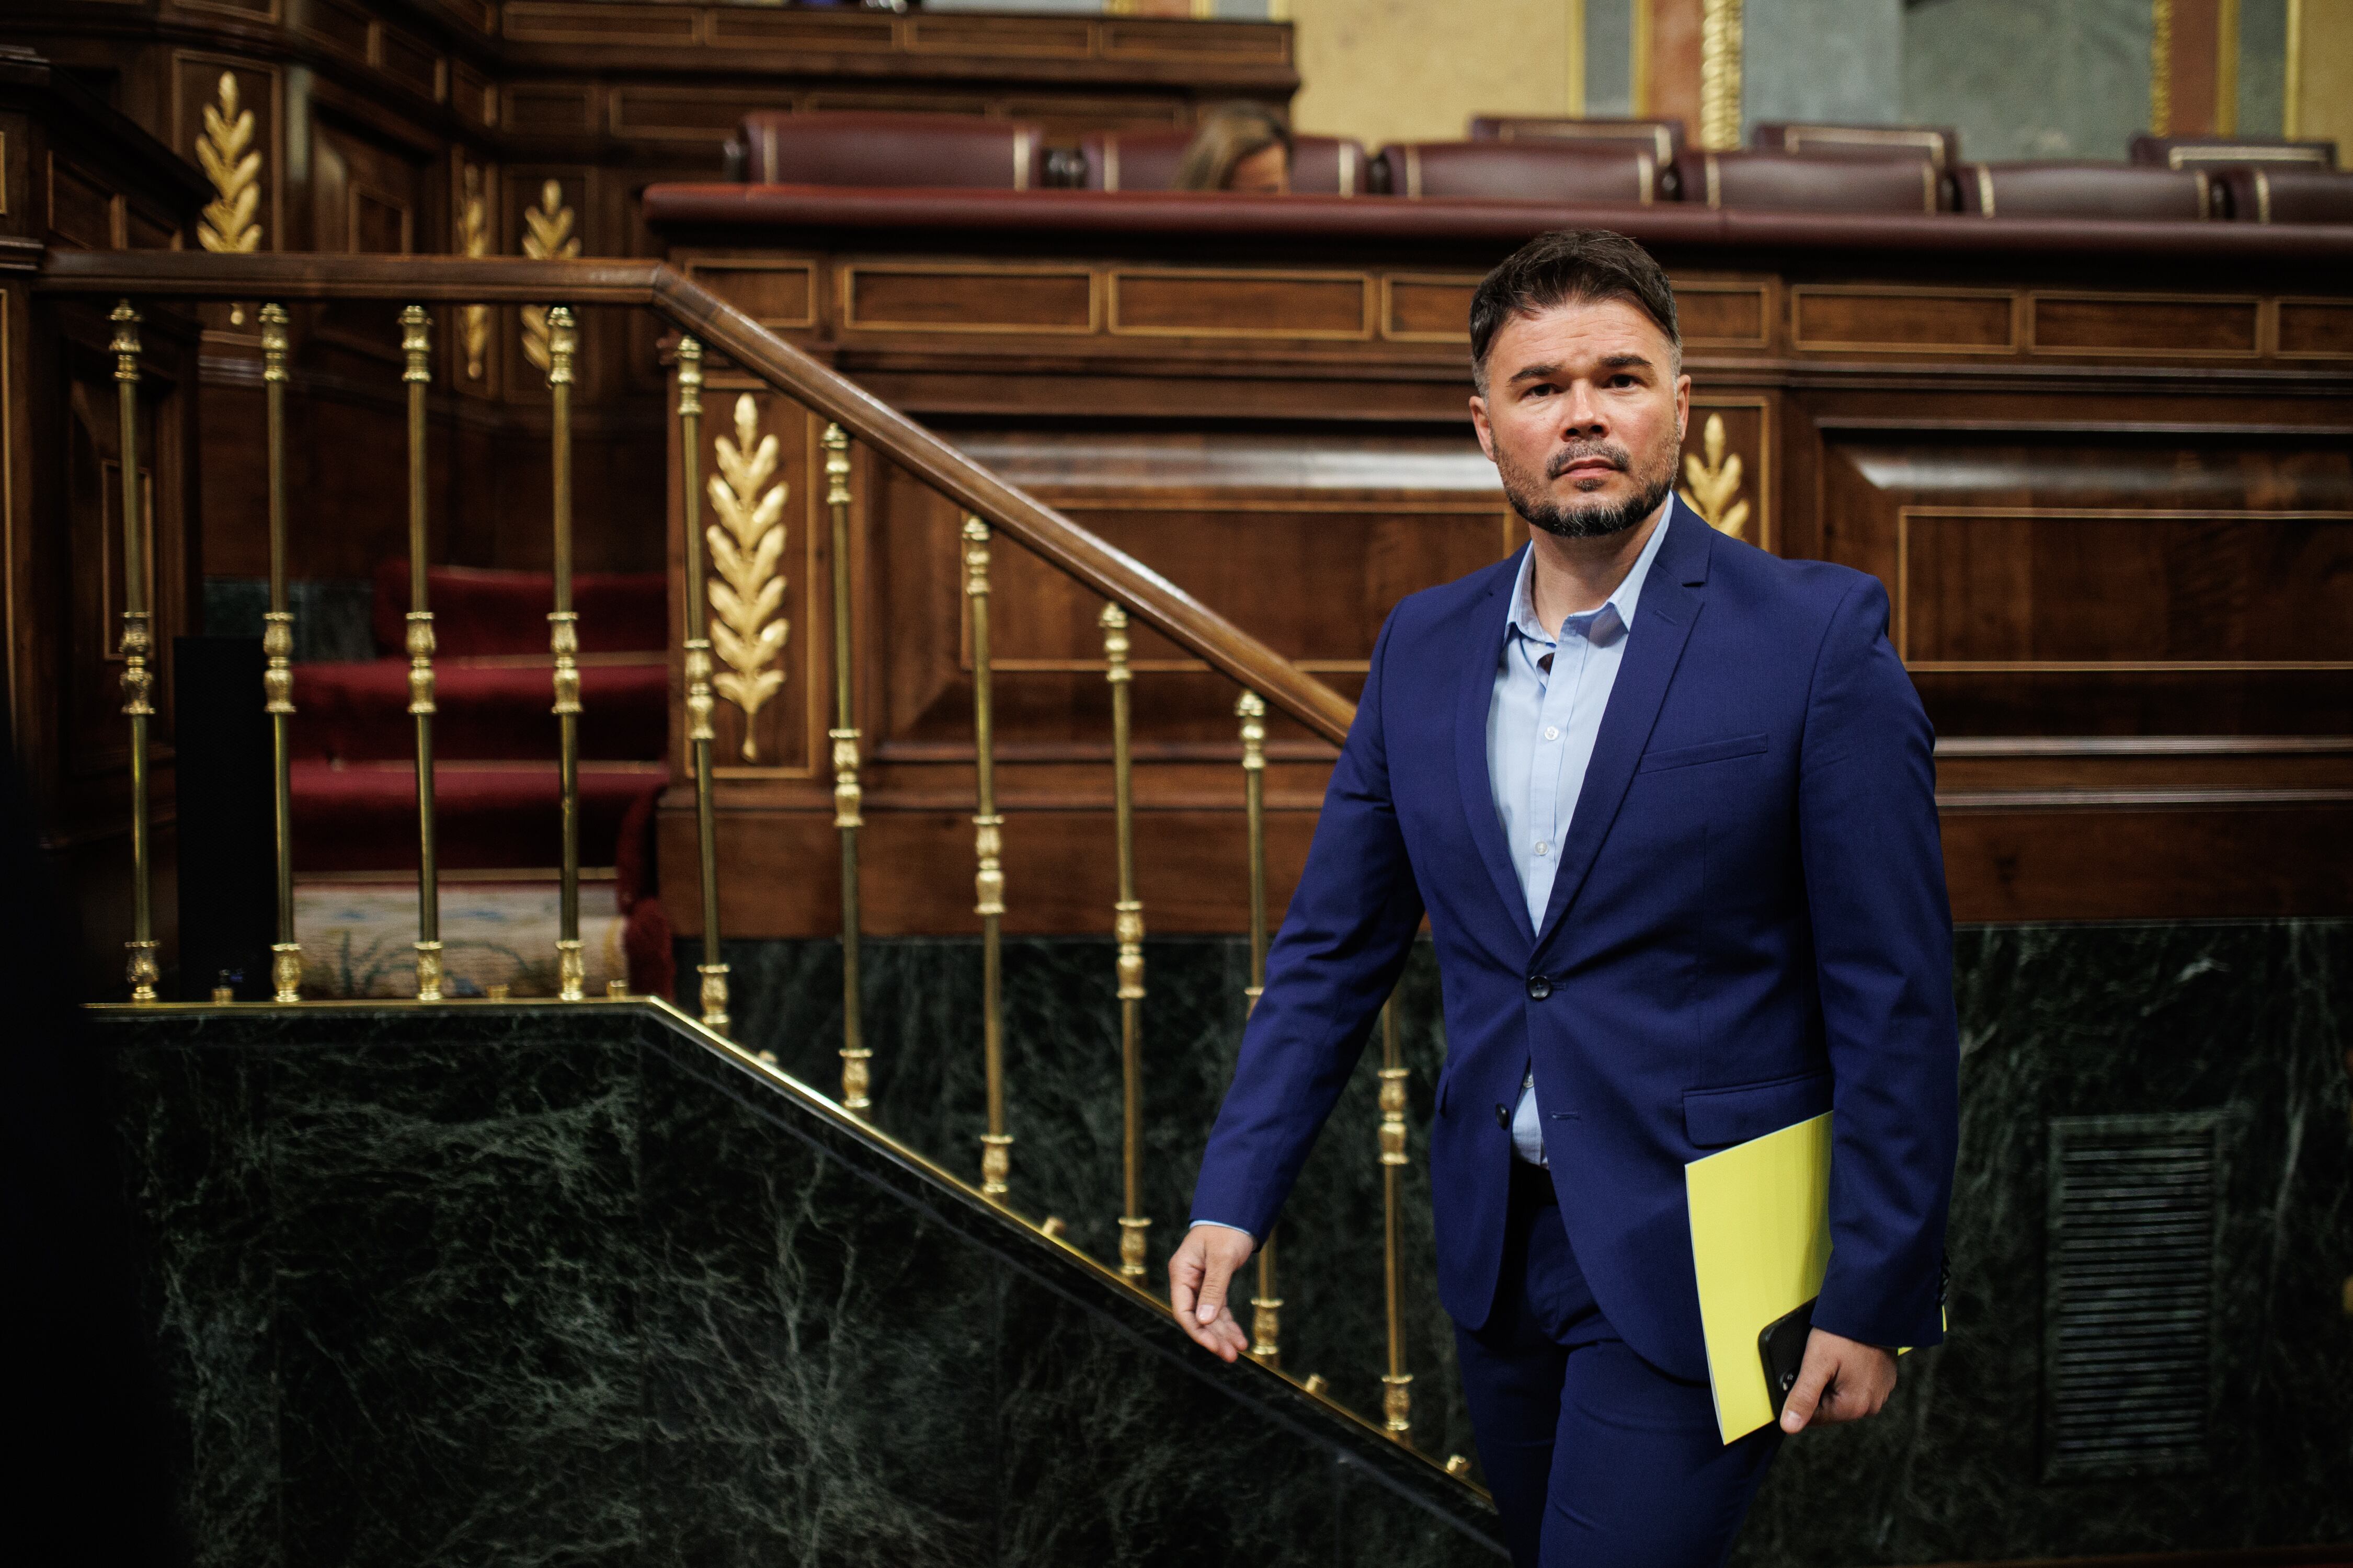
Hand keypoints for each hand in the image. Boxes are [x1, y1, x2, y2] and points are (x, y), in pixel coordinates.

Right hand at [1167, 1223, 1255, 1361]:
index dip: (1198, 1332)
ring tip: (1239, 1350)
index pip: (1183, 1310)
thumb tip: (1204, 1321)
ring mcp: (1200, 1284)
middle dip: (1214, 1338)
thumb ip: (1213, 1289)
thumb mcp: (1222, 1259)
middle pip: (1198, 1318)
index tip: (1215, 1347)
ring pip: (1209, 1316)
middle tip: (1231, 1356)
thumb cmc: (1227, 1230)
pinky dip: (1228, 1323)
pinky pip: (1219, 1310)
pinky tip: (1239, 1337)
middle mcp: (1188, 1280)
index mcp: (1181, 1272)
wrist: (1238, 1212)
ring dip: (1223, 1334)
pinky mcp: (1213, 1285)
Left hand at [1778, 1326, 1896, 1433]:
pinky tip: (1845, 1357)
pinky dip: (1847, 1373)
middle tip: (1820, 1361)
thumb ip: (1802, 1397)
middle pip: (1829, 1407)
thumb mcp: (1816, 1364)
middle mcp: (1870, 1407)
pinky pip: (1856, 1384)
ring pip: (1842, 1395)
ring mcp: (1880, 1394)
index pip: (1814, 1417)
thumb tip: (1789, 1427)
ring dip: (1832, 1380)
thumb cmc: (1843, 1333)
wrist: (1872, 1309)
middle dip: (1819, 1386)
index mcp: (1854, 1407)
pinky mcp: (1883, 1380)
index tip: (1803, 1373)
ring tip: (1834, 1356)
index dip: (1802, 1396)